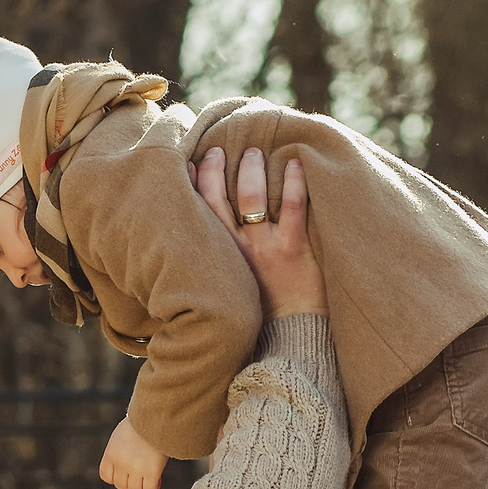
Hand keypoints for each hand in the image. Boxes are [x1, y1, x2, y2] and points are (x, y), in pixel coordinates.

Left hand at [98, 419, 169, 488]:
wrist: (155, 416)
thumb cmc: (141, 422)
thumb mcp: (120, 435)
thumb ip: (118, 451)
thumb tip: (125, 467)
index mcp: (111, 453)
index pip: (106, 477)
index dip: (116, 477)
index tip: (126, 472)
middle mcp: (121, 463)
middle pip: (121, 485)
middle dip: (131, 480)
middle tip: (141, 471)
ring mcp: (136, 469)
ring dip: (142, 483)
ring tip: (150, 472)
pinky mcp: (152, 471)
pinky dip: (154, 486)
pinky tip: (158, 478)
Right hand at [197, 147, 325, 318]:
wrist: (289, 339)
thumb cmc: (259, 314)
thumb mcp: (228, 288)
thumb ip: (218, 264)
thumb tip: (208, 245)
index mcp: (217, 257)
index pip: (197, 214)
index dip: (192, 185)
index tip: (191, 163)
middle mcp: (236, 249)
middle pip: (219, 198)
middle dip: (217, 168)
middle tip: (221, 149)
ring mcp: (264, 247)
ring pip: (252, 197)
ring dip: (252, 169)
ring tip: (254, 151)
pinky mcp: (294, 249)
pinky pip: (293, 207)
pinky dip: (294, 181)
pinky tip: (296, 162)